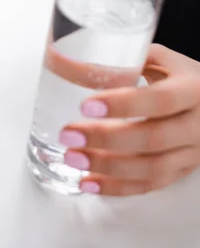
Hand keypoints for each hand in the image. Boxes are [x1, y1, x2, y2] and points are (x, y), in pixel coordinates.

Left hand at [59, 44, 199, 195]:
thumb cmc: (180, 76)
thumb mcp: (157, 59)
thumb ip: (118, 61)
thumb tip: (60, 60)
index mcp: (192, 89)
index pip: (160, 101)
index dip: (124, 105)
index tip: (87, 105)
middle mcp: (197, 125)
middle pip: (153, 139)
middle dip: (106, 139)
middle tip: (69, 133)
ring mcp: (192, 153)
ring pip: (152, 169)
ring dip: (107, 167)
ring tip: (72, 158)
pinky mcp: (182, 172)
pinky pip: (150, 186)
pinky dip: (116, 188)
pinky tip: (88, 182)